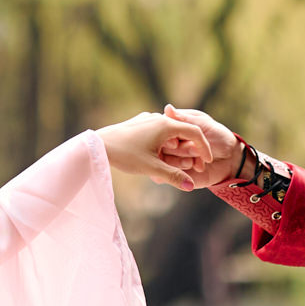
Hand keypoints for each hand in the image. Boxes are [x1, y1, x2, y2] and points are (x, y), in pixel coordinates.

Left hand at [98, 112, 213, 188]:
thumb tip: (191, 187)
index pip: (194, 132)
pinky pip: (158, 132)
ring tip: (178, 162)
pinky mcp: (138, 124)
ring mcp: (147, 120)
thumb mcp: (151, 168)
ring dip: (177, 146)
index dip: (204, 148)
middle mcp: (158, 118)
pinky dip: (165, 143)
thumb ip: (173, 176)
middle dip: (191, 148)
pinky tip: (161, 155)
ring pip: (170, 132)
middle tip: (195, 165)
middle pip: (183, 131)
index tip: (208, 161)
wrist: (97, 145)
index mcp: (165, 125)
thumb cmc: (125, 155)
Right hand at [159, 104, 244, 187]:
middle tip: (195, 149)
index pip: (160, 130)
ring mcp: (171, 159)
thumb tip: (167, 108)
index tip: (175, 142)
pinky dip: (183, 171)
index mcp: (173, 128)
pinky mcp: (175, 174)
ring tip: (197, 159)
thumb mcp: (203, 124)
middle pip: (161, 147)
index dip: (166, 137)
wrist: (230, 158)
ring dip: (182, 160)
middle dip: (179, 149)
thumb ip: (185, 119)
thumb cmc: (218, 136)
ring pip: (164, 162)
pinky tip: (198, 166)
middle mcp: (169, 143)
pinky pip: (169, 175)